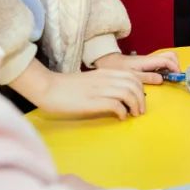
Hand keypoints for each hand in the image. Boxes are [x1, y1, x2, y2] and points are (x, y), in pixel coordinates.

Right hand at [30, 68, 146, 119]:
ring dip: (135, 106)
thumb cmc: (66, 87)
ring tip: (133, 115)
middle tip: (140, 111)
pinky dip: (123, 112)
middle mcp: (105, 79)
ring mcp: (99, 89)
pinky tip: (120, 117)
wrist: (47, 87)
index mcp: (105, 73)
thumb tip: (118, 96)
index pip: (133, 76)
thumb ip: (104, 84)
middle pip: (134, 85)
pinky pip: (116, 105)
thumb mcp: (90, 80)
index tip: (140, 100)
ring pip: (129, 93)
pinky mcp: (93, 101)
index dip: (141, 88)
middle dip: (142, 99)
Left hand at [94, 50, 179, 85]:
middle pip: (170, 56)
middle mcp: (150, 59)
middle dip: (176, 65)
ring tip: (169, 78)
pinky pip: (160, 63)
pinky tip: (160, 77)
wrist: (106, 61)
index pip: (167, 59)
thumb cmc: (116, 68)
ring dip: (171, 66)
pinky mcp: (146, 64)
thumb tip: (161, 79)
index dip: (175, 67)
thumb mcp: (131, 76)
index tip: (177, 76)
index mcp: (147, 61)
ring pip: (166, 59)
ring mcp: (148, 61)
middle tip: (175, 77)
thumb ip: (147, 77)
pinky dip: (164, 69)